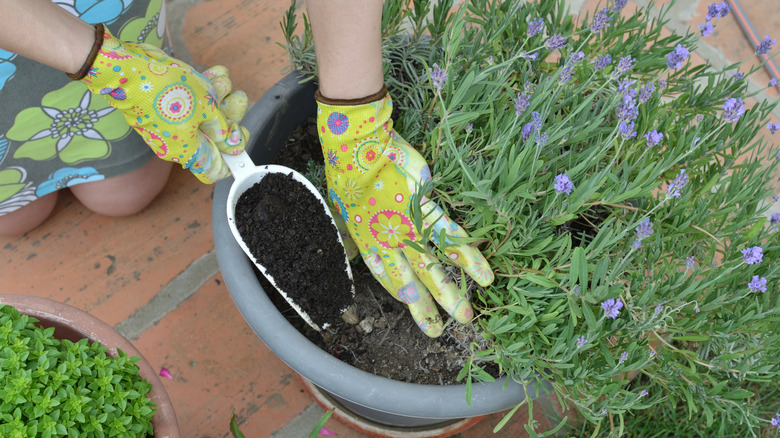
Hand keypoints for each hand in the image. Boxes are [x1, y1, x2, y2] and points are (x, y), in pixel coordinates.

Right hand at [77, 24, 248, 183]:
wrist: (129, 68)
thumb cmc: (167, 91)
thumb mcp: (205, 108)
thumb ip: (222, 127)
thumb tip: (231, 144)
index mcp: (187, 152)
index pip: (214, 171)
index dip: (231, 158)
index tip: (239, 138)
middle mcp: (176, 144)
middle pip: (212, 139)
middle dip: (229, 117)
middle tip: (237, 99)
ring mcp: (168, 126)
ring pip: (203, 117)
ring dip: (218, 97)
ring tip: (223, 81)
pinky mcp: (162, 108)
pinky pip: (189, 103)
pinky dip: (202, 90)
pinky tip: (214, 74)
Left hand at [316, 88, 493, 336]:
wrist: (358, 150)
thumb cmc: (348, 176)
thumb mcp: (344, 212)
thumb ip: (355, 235)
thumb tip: (354, 250)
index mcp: (370, 243)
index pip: (389, 279)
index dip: (406, 299)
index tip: (424, 319)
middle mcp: (390, 242)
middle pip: (413, 281)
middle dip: (430, 307)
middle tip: (446, 328)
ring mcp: (408, 227)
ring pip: (433, 266)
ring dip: (451, 291)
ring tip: (467, 315)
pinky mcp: (425, 209)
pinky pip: (448, 235)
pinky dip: (467, 255)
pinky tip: (482, 273)